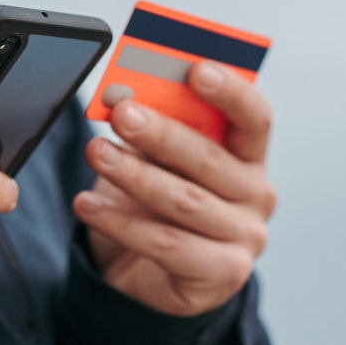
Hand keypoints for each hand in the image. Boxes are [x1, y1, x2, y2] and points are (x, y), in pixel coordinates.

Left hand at [73, 61, 276, 316]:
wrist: (143, 271)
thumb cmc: (153, 202)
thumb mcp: (155, 160)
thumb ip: (153, 129)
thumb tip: (123, 96)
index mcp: (249, 156)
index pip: (255, 118)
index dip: (230, 92)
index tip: (196, 70)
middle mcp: (257, 196)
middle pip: (210, 158)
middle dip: (162, 133)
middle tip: (122, 113)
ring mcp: (245, 238)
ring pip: (184, 201)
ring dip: (134, 174)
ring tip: (96, 152)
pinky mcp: (222, 274)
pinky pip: (166, 244)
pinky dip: (120, 222)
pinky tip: (87, 203)